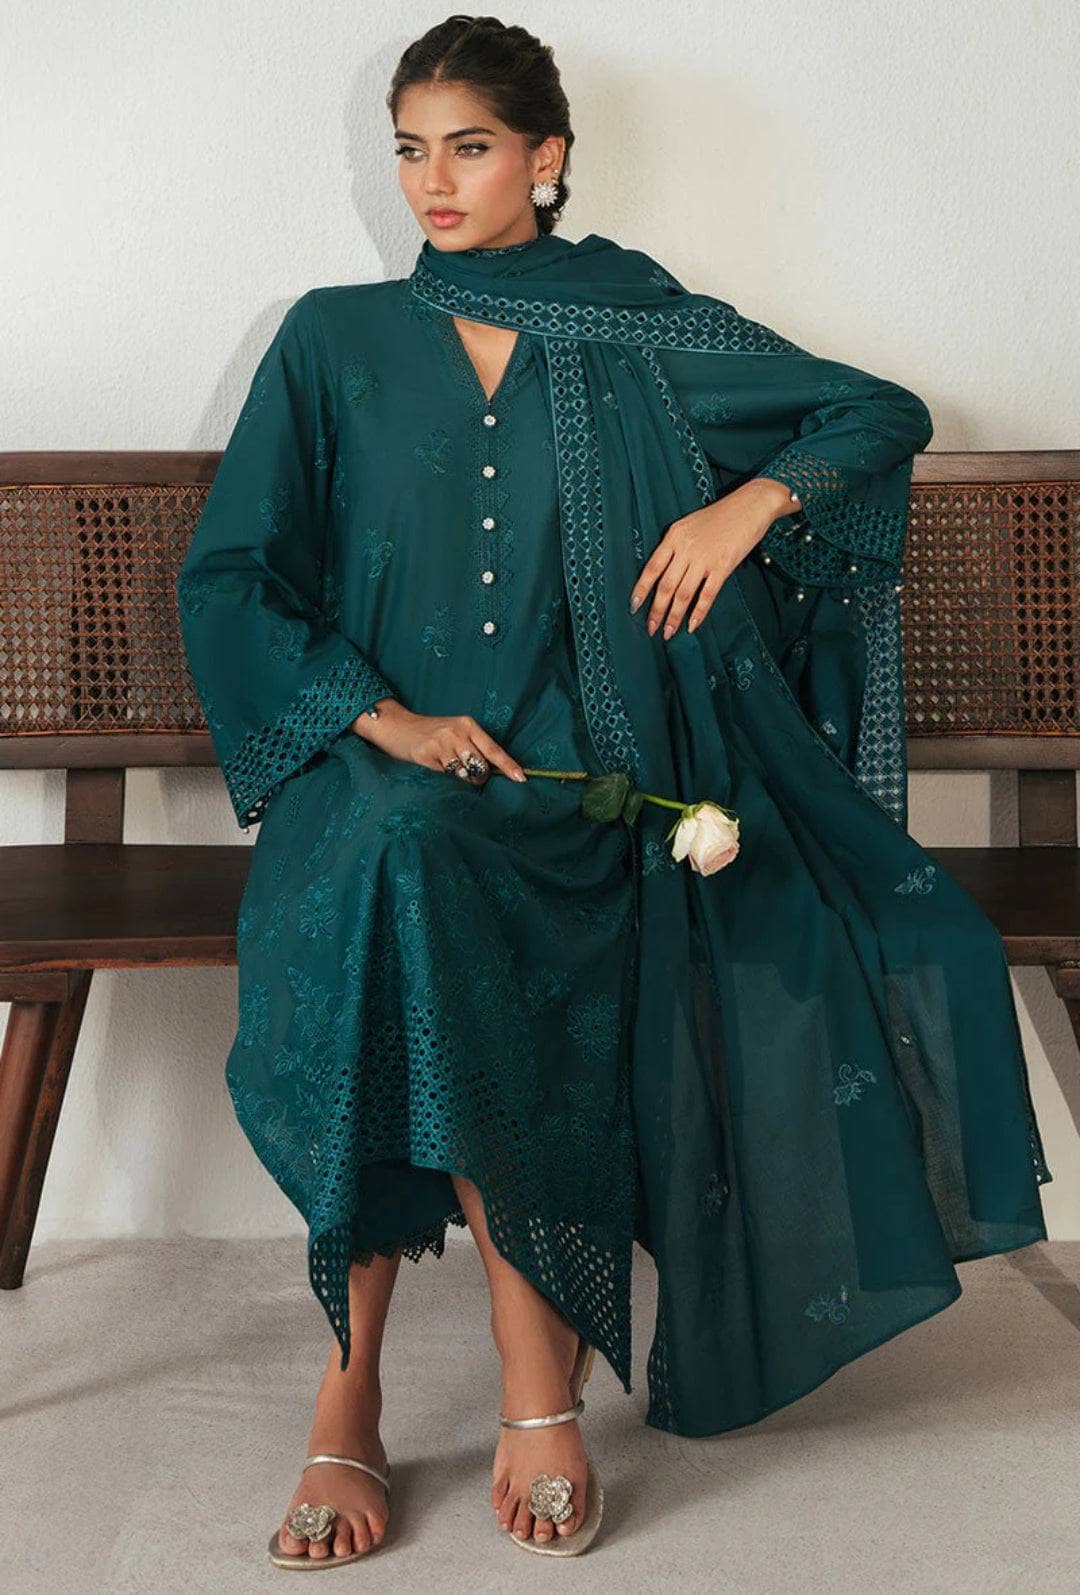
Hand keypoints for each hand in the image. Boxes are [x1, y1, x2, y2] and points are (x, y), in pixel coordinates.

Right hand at [352, 700, 526, 784]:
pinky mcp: (425, 756)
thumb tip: (495, 771)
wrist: (398, 726)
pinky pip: (444, 777)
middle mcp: (455, 732)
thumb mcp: (455, 732)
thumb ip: (473, 747)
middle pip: (480, 766)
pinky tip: (434, 767)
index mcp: (467, 725)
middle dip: (479, 777)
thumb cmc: (432, 733)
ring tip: (448, 768)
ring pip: (463, 774)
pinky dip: (444, 778)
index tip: (521, 778)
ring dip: (461, 779)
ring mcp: (440, 744)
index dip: (508, 765)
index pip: (493, 749)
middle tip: (467, 774)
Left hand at [629, 477, 795, 638]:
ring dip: (674, 617)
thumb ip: (676, 546)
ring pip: (683, 594)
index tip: (634, 607)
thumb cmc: (722, 514)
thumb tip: (665, 573)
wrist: (752, 504)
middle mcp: (685, 548)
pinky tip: (692, 626)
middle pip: (665, 586)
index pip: (651, 568)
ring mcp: (704, 558)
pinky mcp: (723, 566)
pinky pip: (707, 595)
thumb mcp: (690, 524)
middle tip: (651, 629)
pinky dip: (698, 613)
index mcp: (674, 536)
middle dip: (656, 611)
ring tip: (668, 633)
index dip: (641, 590)